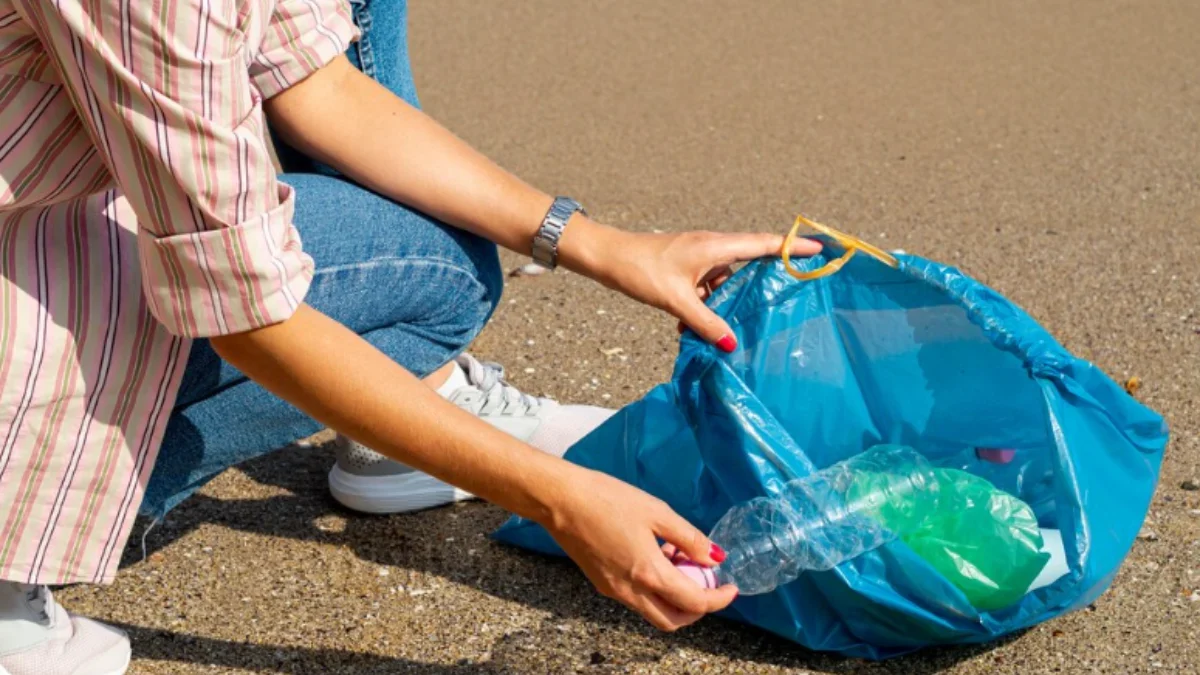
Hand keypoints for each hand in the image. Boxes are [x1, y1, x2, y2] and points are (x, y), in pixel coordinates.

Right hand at [543, 467, 737, 630]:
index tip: (732, 587)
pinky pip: (635, 599)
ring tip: (680, 563)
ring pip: (653, 612)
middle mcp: (630, 591)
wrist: (560, 500)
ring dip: (674, 599)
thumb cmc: (607, 499)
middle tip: (708, 585)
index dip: (719, 599)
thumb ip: (689, 538)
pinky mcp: (601, 582)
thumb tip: (714, 557)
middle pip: (673, 620)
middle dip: (697, 610)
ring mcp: (613, 590)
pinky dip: (653, 589)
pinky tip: (655, 557)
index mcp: (648, 573)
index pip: (694, 602)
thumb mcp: (657, 512)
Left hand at [560, 218, 821, 350]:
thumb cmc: (641, 270)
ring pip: (728, 280)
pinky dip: (709, 305)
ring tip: (743, 323)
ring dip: (732, 301)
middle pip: (752, 261)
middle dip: (771, 276)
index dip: (793, 247)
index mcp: (715, 246)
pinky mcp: (687, 269)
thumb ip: (705, 322)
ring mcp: (699, 258)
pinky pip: (709, 288)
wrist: (607, 258)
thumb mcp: (676, 300)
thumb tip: (731, 344)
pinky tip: (698, 328)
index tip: (821, 249)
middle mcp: (712, 248)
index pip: (764, 245)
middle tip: (797, 289)